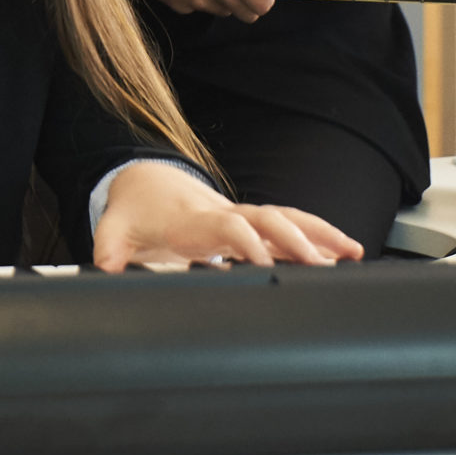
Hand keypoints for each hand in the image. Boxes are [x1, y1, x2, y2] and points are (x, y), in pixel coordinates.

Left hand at [89, 159, 361, 270]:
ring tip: (353, 252)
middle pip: (266, 219)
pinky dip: (317, 235)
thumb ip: (109, 252)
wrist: (142, 182)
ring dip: (319, 233)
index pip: (226, 228)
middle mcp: (222, 213)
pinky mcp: (250, 222)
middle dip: (296, 239)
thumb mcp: (114, 231)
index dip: (246, 244)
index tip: (266, 264)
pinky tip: (343, 251)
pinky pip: (288, 225)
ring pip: (285, 218)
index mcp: (193, 219)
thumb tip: (102, 272)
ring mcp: (239, 215)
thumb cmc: (135, 211)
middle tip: (324, 264)